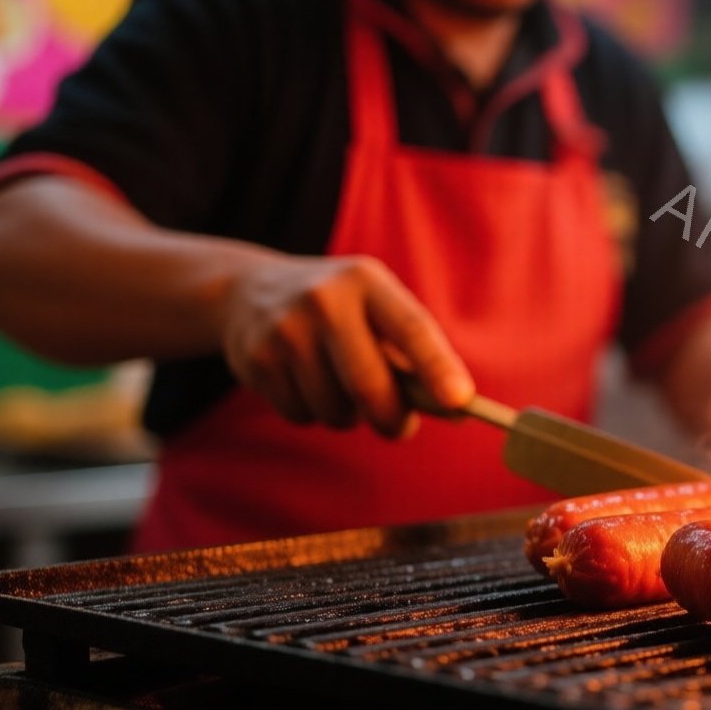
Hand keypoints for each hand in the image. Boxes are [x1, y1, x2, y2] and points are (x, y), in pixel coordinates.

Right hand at [219, 254, 473, 437]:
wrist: (248, 293)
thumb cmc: (339, 311)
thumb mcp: (374, 308)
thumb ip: (413, 353)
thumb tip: (457, 408)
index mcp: (366, 281)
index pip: (411, 328)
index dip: (438, 368)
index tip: (461, 402)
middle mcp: (324, 301)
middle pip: (369, 384)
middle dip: (392, 418)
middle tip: (402, 428)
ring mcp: (285, 331)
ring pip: (335, 409)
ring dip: (349, 415)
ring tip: (341, 386)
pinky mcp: (257, 361)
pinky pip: (302, 415)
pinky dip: (314, 414)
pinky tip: (306, 383)